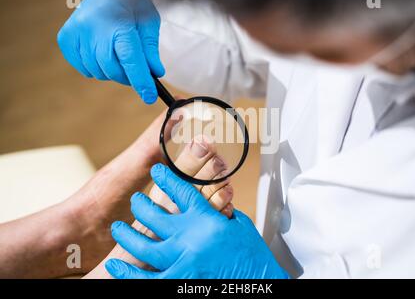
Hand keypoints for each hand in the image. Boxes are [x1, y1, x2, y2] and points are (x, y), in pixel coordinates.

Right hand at [57, 0, 163, 103]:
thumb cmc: (132, 5)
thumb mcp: (149, 23)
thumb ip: (151, 50)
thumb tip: (155, 74)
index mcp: (118, 24)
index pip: (130, 60)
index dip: (140, 82)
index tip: (149, 97)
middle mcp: (93, 29)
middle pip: (112, 70)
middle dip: (127, 77)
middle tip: (136, 73)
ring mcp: (76, 34)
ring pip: (98, 72)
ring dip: (112, 72)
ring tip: (117, 54)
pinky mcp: (65, 39)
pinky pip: (84, 68)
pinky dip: (96, 68)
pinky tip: (102, 52)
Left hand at [105, 164, 288, 278]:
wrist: (259, 282)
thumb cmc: (253, 256)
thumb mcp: (240, 226)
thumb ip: (220, 213)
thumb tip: (212, 204)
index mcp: (205, 219)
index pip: (181, 190)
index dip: (166, 178)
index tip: (156, 171)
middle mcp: (189, 237)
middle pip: (154, 215)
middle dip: (140, 205)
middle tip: (136, 201)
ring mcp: (182, 260)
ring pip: (143, 246)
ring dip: (127, 235)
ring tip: (118, 228)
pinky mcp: (180, 281)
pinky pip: (147, 279)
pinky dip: (128, 274)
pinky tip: (116, 267)